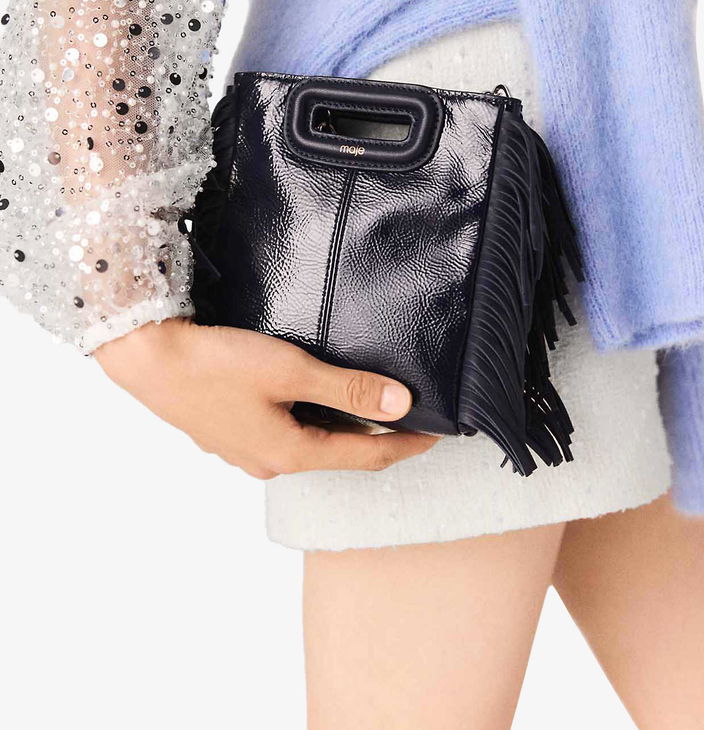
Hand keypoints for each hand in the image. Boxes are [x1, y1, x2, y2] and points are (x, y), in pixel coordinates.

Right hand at [94, 318, 439, 478]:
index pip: (368, 456)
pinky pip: (283, 433)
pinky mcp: (229, 432)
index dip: (407, 446)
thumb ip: (347, 389)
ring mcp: (245, 452)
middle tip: (409, 418)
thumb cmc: (215, 363)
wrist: (147, 358)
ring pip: (309, 444)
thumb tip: (401, 404)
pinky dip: (309, 420)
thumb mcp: (290, 370)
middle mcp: (269, 463)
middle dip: (377, 439)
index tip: (438, 435)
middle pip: (339, 454)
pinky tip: (310, 398)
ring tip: (368, 404)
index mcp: (290, 454)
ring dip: (341, 429)